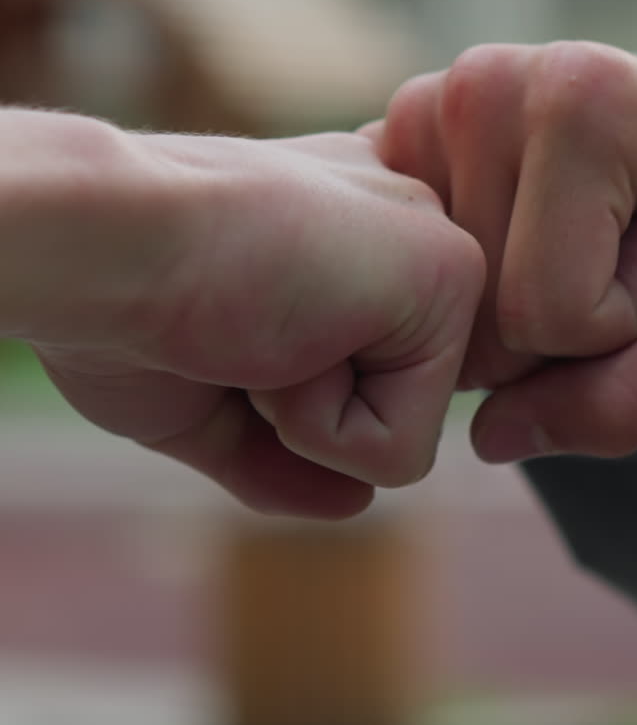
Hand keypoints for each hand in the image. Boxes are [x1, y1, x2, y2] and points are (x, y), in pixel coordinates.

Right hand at [7, 114, 482, 517]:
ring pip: (403, 434)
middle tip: (231, 318)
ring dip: (302, 414)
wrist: (98, 242)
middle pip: (388, 411)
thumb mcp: (203, 395)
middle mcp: (406, 222)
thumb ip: (282, 451)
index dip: (281, 393)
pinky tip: (276, 332)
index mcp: (352, 227)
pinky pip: (400, 451)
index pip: (363, 379)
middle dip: (290, 406)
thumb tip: (357, 502)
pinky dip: (314, 425)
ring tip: (253, 320)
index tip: (218, 316)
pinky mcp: (450, 271)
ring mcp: (436, 242)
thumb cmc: (120, 303)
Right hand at [372, 42, 636, 461]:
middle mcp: (484, 83)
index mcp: (580, 100)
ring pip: (430, 303)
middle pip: (478, 314)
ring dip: (501, 306)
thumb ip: (624, 400)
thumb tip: (488, 438)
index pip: (546, 314)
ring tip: (564, 236)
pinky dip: (455, 283)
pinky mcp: (387, 135)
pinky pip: (401, 272)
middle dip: (553, 325)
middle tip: (607, 249)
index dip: (616, 327)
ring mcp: (424, 105)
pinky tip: (507, 233)